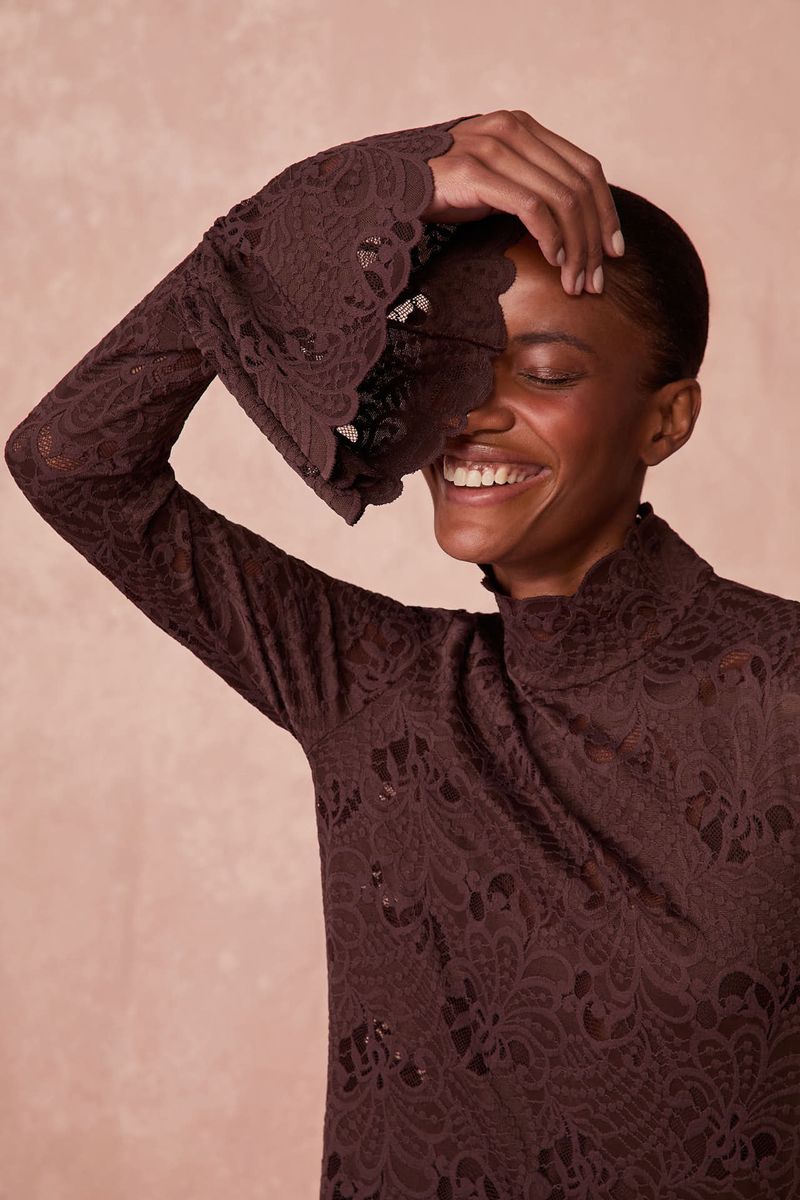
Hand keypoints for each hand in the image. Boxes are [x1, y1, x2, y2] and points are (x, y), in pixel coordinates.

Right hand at [422, 109, 624, 295]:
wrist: (382, 188)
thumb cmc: (439, 192)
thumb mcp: (493, 184)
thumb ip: (529, 188)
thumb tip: (572, 226)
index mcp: (523, 126)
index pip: (586, 168)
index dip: (607, 212)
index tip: (614, 252)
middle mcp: (512, 128)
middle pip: (579, 185)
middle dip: (594, 239)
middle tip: (596, 280)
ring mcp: (493, 146)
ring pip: (560, 198)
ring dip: (575, 247)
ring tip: (576, 282)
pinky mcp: (475, 172)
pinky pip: (531, 206)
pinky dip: (550, 237)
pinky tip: (554, 262)